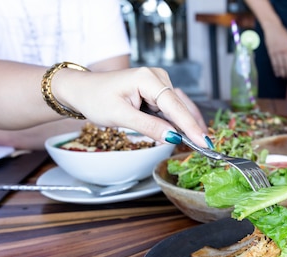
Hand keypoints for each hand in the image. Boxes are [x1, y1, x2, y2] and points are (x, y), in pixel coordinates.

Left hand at [55, 67, 208, 146]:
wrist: (81, 90)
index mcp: (148, 78)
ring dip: (185, 126)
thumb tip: (173, 137)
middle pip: (180, 107)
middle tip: (205, 148)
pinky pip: (171, 109)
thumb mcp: (120, 116)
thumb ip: (149, 127)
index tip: (203, 142)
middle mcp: (157, 77)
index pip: (174, 106)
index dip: (190, 126)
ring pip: (178, 109)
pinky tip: (183, 135)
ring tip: (195, 143)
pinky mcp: (157, 92)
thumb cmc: (95, 99)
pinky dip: (176, 122)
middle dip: (191, 127)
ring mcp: (158, 83)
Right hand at [263, 25, 286, 80]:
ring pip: (281, 65)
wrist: (273, 27)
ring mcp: (278, 51)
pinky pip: (274, 63)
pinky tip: (277, 74)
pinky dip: (276, 69)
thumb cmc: (283, 34)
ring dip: (283, 73)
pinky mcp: (271, 52)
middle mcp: (285, 50)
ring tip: (284, 78)